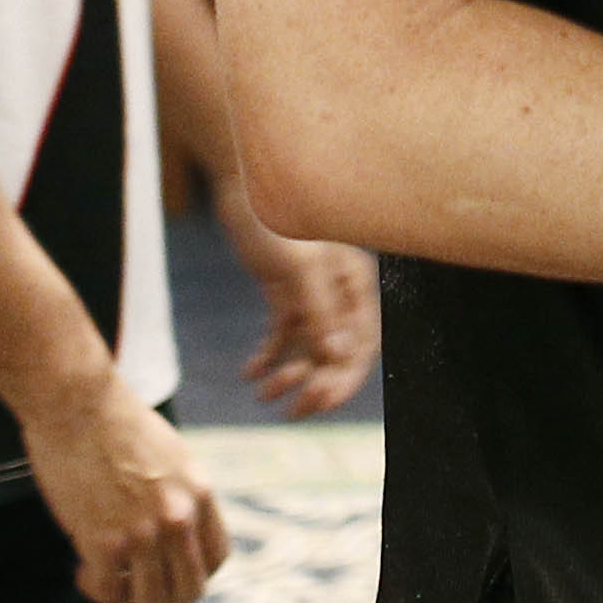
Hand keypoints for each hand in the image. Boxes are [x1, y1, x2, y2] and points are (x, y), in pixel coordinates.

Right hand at [17, 361, 232, 602]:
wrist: (77, 402)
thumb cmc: (115, 423)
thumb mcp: (171, 456)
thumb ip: (179, 494)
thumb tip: (175, 531)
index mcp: (200, 493)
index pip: (216, 558)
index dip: (191, 573)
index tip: (167, 570)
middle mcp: (180, 517)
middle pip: (188, 589)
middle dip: (161, 596)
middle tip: (133, 583)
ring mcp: (143, 532)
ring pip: (149, 599)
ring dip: (126, 595)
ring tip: (106, 574)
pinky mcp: (103, 541)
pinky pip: (106, 590)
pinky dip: (94, 587)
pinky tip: (83, 569)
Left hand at [224, 188, 378, 416]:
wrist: (241, 189)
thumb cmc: (273, 221)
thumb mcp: (297, 268)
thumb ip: (321, 310)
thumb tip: (338, 355)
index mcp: (356, 284)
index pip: (362, 342)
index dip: (345, 377)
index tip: (320, 404)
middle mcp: (340, 292)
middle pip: (337, 351)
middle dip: (317, 383)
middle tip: (292, 412)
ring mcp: (313, 293)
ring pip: (309, 347)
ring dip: (289, 374)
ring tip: (263, 393)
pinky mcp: (286, 292)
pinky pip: (283, 334)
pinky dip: (268, 355)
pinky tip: (250, 373)